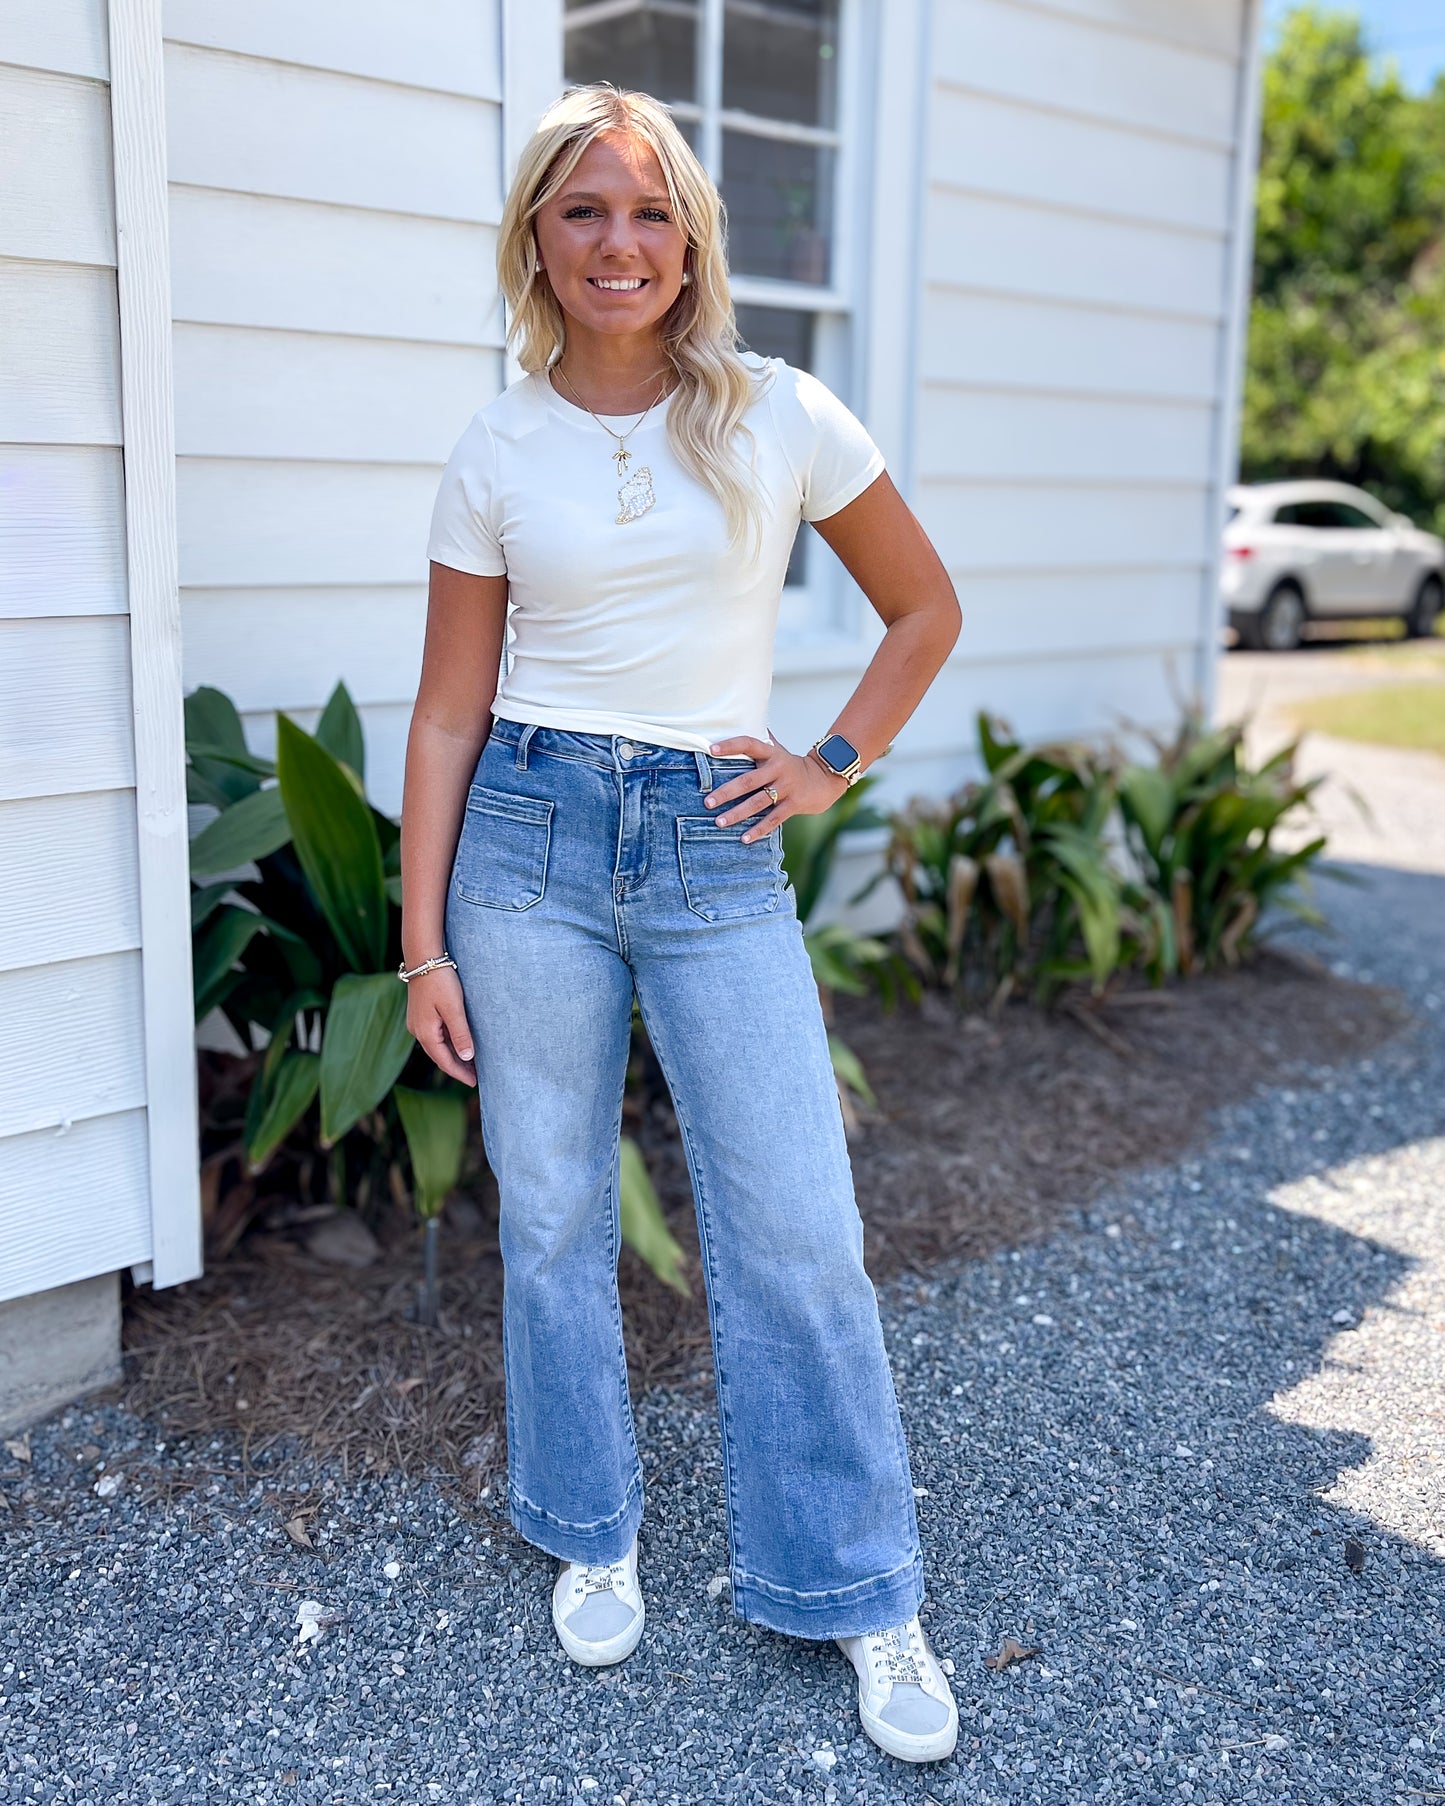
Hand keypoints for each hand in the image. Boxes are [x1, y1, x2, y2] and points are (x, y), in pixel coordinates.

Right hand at [405, 966, 476, 1086]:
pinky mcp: (421, 1014)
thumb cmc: (441, 980)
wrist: (424, 957)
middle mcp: (418, 1031)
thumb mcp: (454, 1008)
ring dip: (454, 1056)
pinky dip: (449, 1044)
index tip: (475, 1083)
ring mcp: (418, 1022)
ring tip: (472, 1064)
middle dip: (457, 1068)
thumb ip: (461, 1033)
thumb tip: (468, 1057)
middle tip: (476, 1077)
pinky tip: (460, 1044)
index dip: (459, 1073)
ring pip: (438, 1046)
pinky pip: (436, 1036)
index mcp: (425, 1032)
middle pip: (439, 1056)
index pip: (444, 1061)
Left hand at [704, 730, 847, 841]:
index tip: (711, 750)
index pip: (749, 744)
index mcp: (771, 753)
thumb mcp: (778, 749)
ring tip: (719, 822)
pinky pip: (773, 819)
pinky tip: (744, 838)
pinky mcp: (794, 804)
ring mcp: (787, 787)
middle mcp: (778, 768)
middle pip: (748, 780)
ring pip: (758, 802)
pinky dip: (759, 829)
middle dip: (726, 792)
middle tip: (707, 802)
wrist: (825, 779)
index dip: (730, 746)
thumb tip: (741, 717)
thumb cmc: (792, 765)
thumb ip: (761, 738)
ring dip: (737, 813)